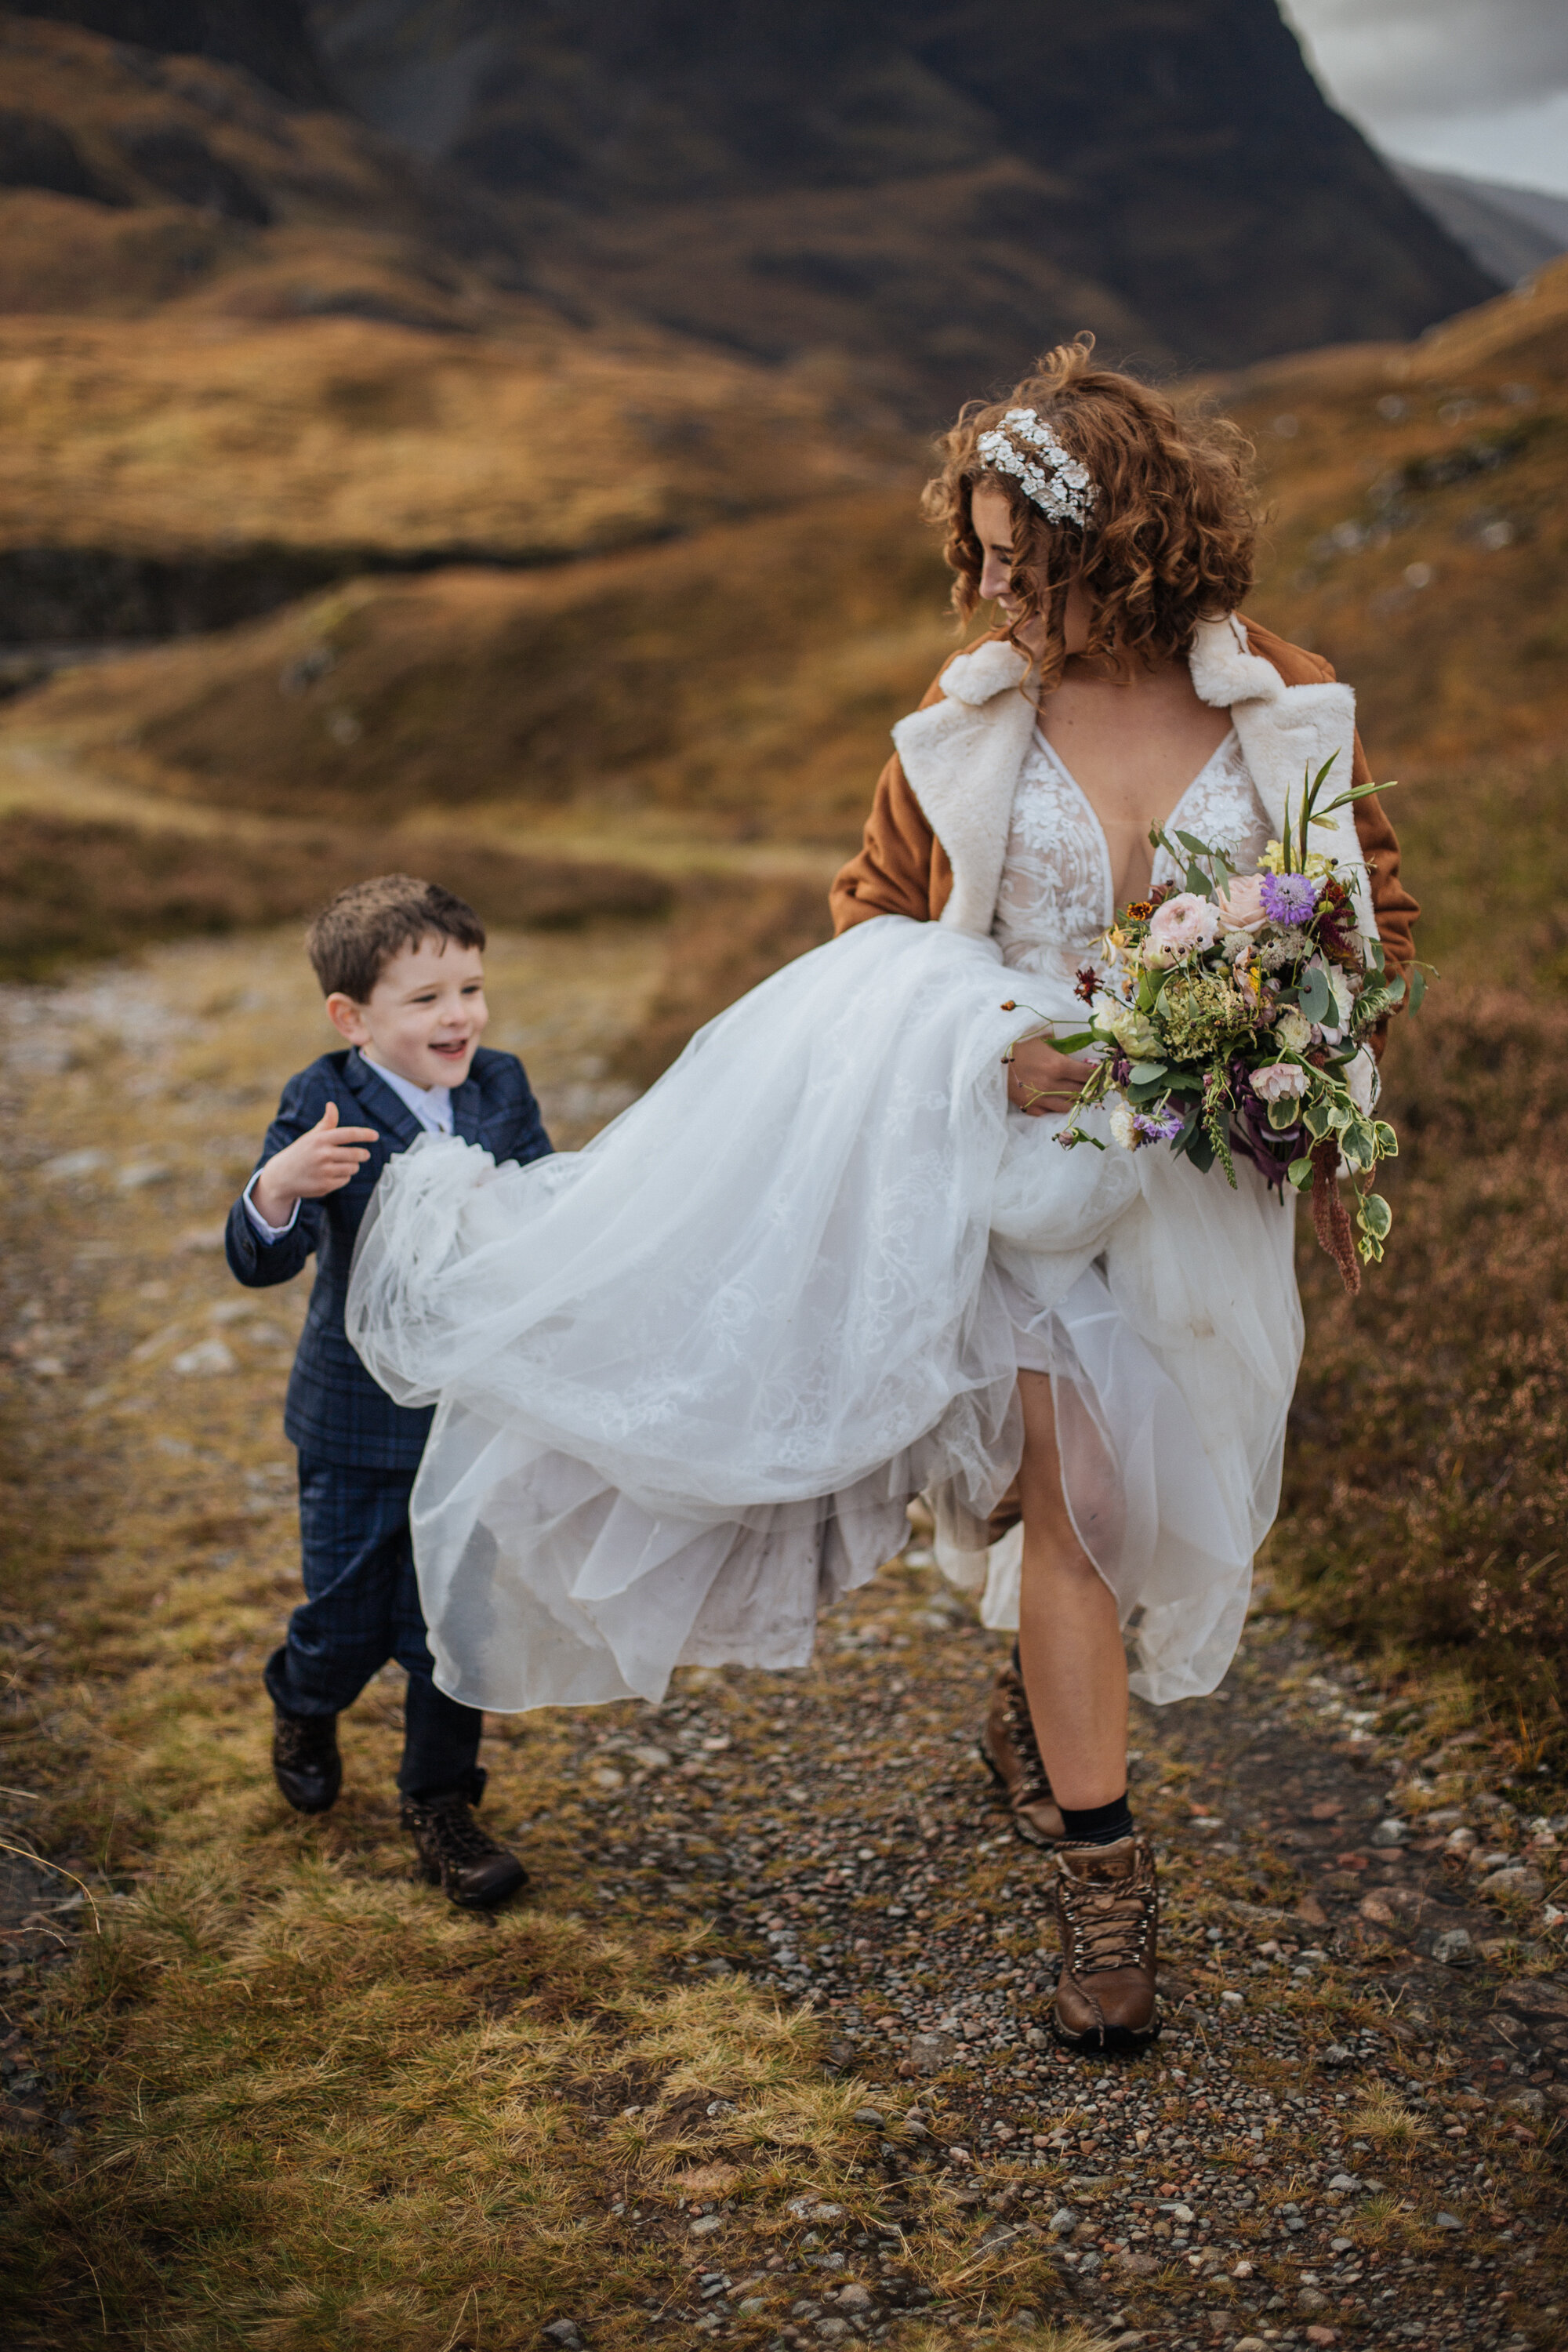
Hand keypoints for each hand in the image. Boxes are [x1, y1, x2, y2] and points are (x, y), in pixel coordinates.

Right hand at [251, 1101, 377, 1225]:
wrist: (281, 1176)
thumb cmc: (301, 1152)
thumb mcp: (312, 1136)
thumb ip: (326, 1123)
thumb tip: (332, 1105)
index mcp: (321, 1139)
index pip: (349, 1134)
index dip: (365, 1134)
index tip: (376, 1135)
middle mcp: (323, 1154)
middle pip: (356, 1154)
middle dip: (363, 1154)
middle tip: (364, 1154)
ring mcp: (324, 1171)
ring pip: (353, 1168)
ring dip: (353, 1166)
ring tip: (344, 1164)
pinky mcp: (325, 1185)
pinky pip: (346, 1180)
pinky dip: (344, 1177)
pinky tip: (333, 1174)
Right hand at [1005, 1033, 1096, 1117]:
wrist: (991, 1061)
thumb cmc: (1017, 1046)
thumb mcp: (1041, 1039)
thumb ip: (1062, 1045)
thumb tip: (1081, 1045)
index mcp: (1058, 1065)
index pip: (1088, 1074)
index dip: (1097, 1073)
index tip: (1100, 1071)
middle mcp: (1052, 1085)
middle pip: (1082, 1091)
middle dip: (1090, 1087)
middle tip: (1093, 1083)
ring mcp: (1041, 1099)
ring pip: (1070, 1106)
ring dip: (1076, 1100)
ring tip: (1078, 1094)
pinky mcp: (1031, 1107)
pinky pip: (1052, 1112)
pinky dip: (1058, 1107)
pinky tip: (1059, 1100)